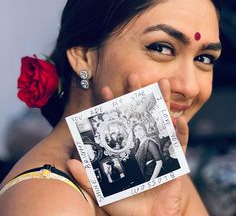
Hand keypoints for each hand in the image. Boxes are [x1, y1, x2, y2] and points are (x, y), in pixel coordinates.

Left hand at [68, 75, 188, 215]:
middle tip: (134, 76)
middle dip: (137, 95)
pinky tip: (177, 119)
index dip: (112, 107)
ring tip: (162, 84)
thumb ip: (87, 178)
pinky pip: (179, 143)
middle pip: (140, 114)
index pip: (118, 122)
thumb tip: (71, 162)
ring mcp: (160, 147)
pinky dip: (180, 131)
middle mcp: (142, 142)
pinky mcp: (175, 159)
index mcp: (125, 147)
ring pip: (162, 120)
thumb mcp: (103, 191)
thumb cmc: (125, 204)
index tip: (106, 90)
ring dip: (163, 102)